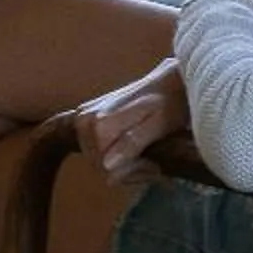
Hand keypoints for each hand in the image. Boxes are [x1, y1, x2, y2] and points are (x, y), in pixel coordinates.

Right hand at [72, 58, 189, 184]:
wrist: (169, 82)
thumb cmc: (169, 102)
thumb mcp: (158, 124)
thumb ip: (132, 142)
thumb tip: (107, 164)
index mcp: (99, 122)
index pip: (104, 167)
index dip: (130, 171)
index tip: (153, 166)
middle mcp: (85, 120)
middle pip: (99, 166)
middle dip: (128, 171)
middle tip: (153, 166)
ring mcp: (83, 120)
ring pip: (98, 162)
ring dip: (124, 167)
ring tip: (148, 161)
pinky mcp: (87, 121)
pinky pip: (96, 151)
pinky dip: (117, 158)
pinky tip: (135, 155)